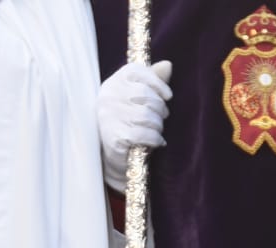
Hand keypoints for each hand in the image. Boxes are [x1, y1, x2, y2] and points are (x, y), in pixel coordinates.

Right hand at [99, 60, 172, 190]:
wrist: (113, 156)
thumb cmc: (129, 122)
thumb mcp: (139, 99)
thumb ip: (153, 81)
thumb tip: (168, 65)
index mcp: (113, 82)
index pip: (137, 71)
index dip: (157, 82)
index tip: (168, 96)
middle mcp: (107, 97)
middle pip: (145, 94)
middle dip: (160, 108)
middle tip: (162, 118)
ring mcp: (108, 117)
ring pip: (146, 115)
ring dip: (158, 125)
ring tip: (158, 130)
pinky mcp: (114, 137)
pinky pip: (144, 133)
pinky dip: (155, 139)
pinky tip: (157, 142)